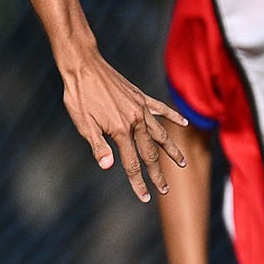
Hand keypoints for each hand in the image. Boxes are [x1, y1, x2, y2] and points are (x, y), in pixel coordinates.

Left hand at [63, 55, 186, 202]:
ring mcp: (140, 107)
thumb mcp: (83, 124)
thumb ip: (98, 146)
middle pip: (150, 153)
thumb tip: (108, 166)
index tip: (146, 197)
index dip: (139, 182)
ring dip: (171, 150)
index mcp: (120, 130)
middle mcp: (135, 120)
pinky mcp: (140, 96)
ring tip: (182, 162)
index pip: (132, 163)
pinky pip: (160, 109)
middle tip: (165, 189)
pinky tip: (184, 123)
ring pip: (161, 133)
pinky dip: (173, 117)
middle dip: (158, 173)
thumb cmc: (79, 96)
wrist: (83, 66)